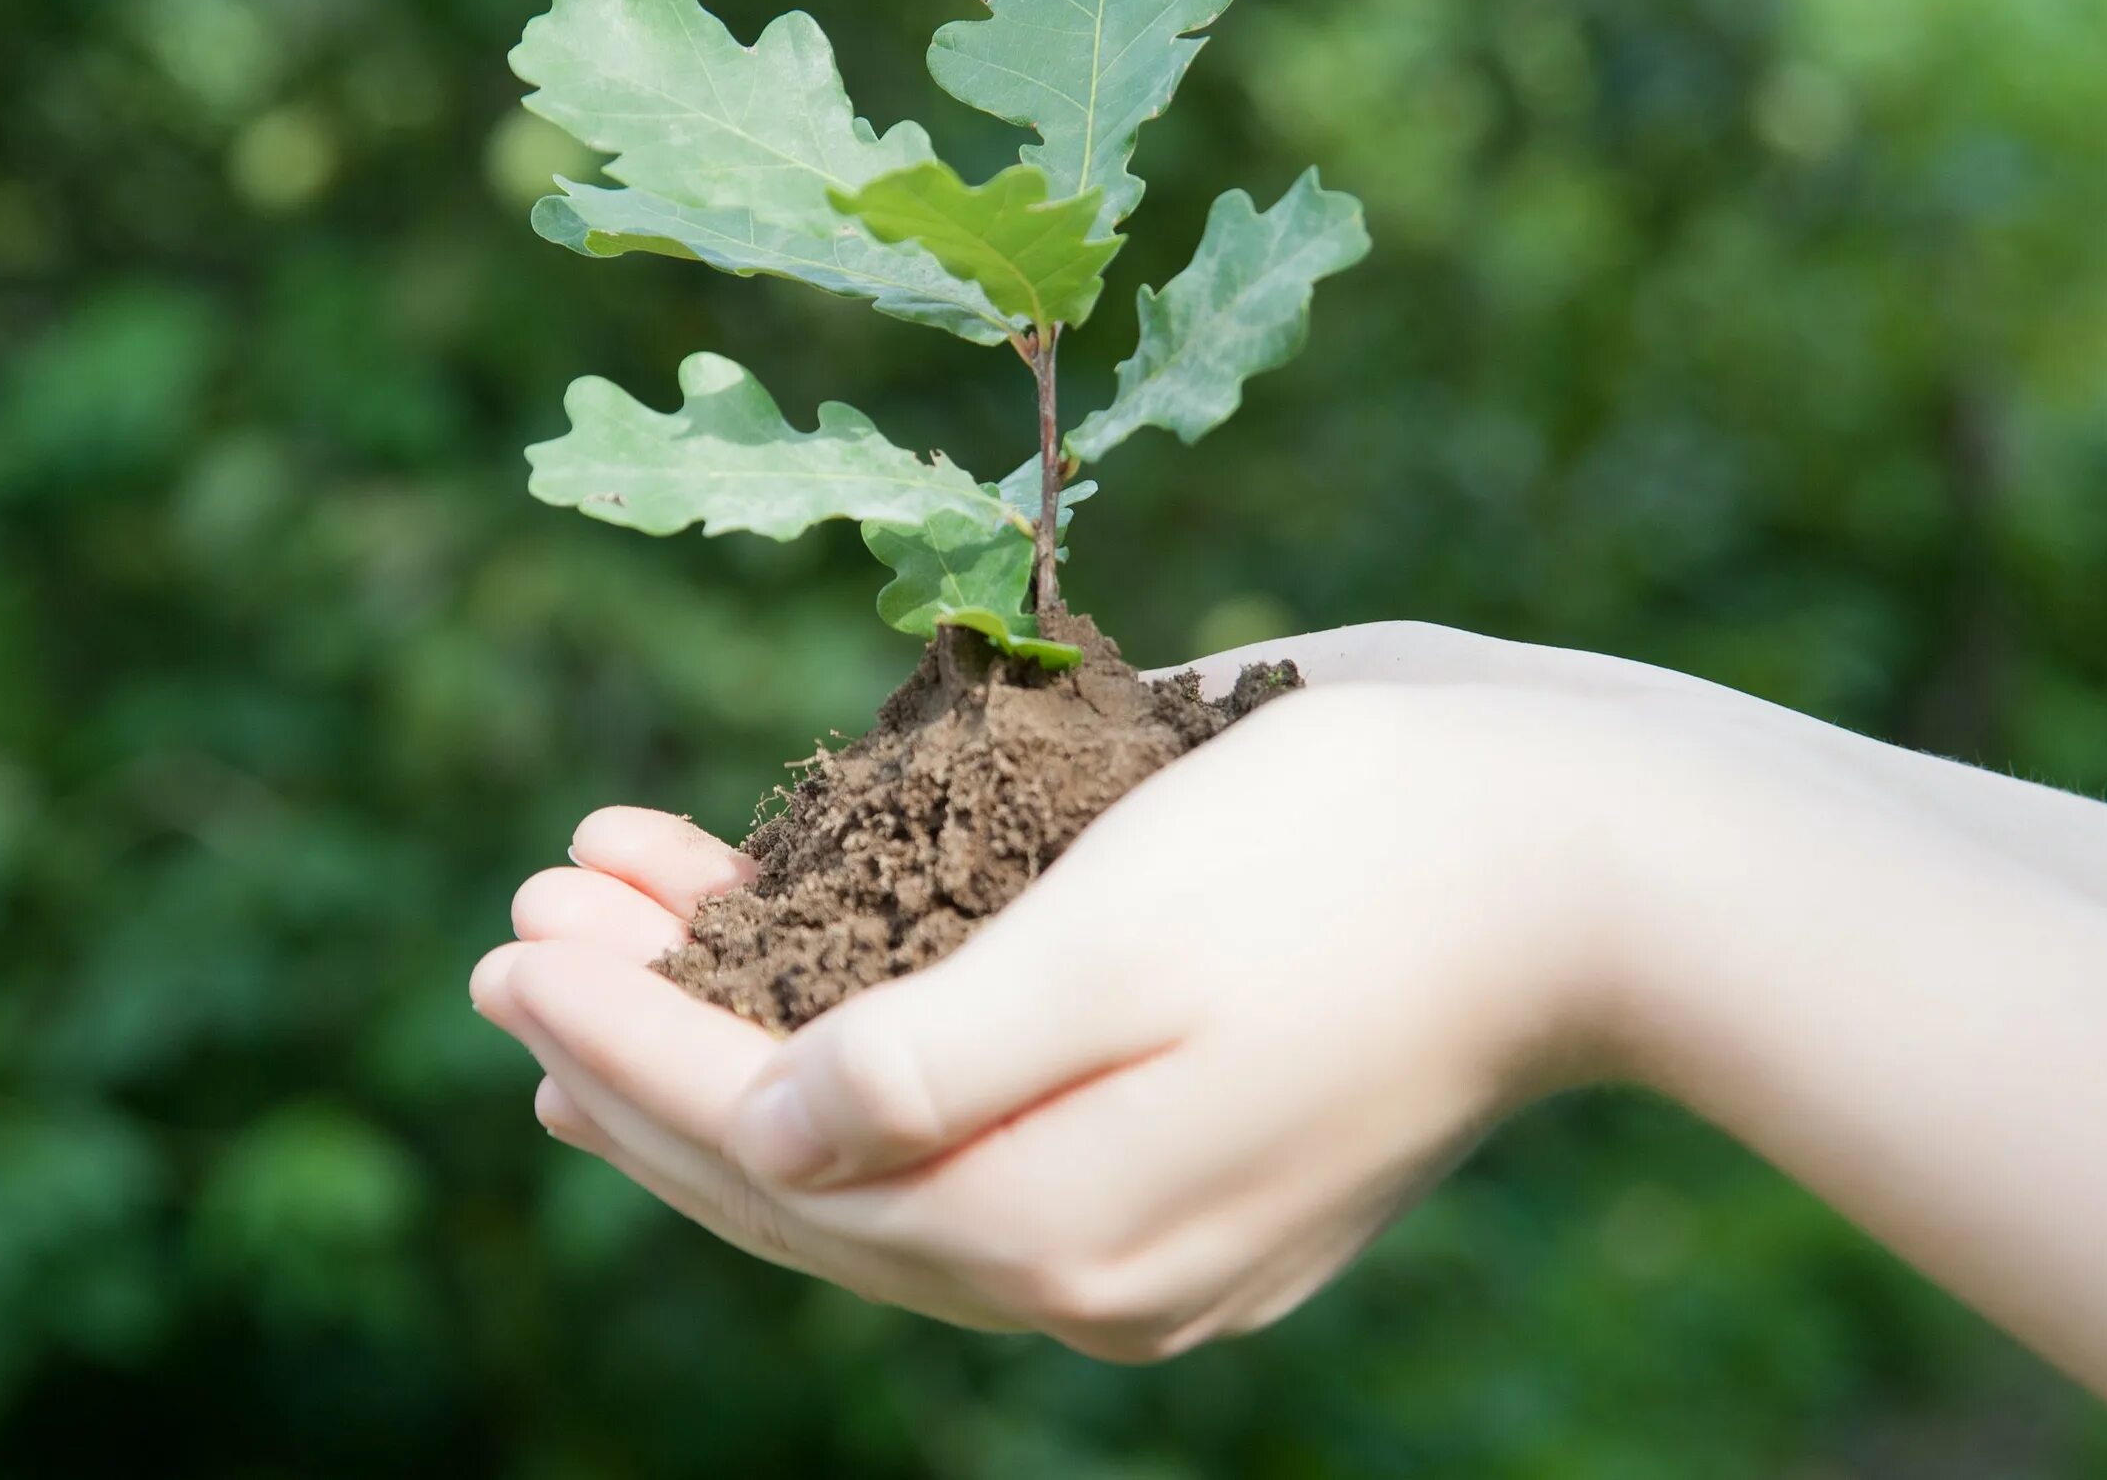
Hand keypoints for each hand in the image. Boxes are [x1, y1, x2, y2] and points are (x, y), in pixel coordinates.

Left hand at [473, 678, 1699, 1358]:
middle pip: (801, 1165)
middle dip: (645, 1045)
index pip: (773, 1152)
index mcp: (1058, 1230)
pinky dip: (849, 1004)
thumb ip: (925, 1068)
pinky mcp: (1170, 1121)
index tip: (510, 937)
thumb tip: (760, 1138)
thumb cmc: (1360, 867)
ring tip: (607, 903)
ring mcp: (1133, 1195)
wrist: (1596, 860)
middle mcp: (1082, 1246)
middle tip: (513, 934)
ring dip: (731, 1015)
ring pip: (870, 1126)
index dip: (626, 1042)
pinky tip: (776, 922)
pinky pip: (956, 1085)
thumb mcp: (1117, 947)